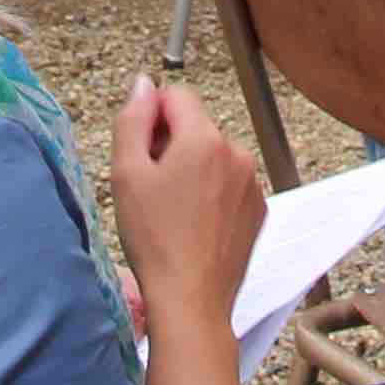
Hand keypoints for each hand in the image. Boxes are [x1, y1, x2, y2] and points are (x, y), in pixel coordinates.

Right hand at [105, 77, 266, 330]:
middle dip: (171, 146)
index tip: (142, 154)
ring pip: (213, 157)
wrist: (191, 300)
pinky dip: (212, 194)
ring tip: (173, 212)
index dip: (152, 119)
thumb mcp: (126, 174)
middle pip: (196, 127)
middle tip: (152, 189)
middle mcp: (237, 153)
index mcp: (205, 139)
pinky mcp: (258, 209)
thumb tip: (144, 84)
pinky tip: (194, 225)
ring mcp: (252, 183)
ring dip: (192, 171)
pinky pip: (229, 184)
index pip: (177, 96)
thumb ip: (133, 119)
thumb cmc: (155, 241)